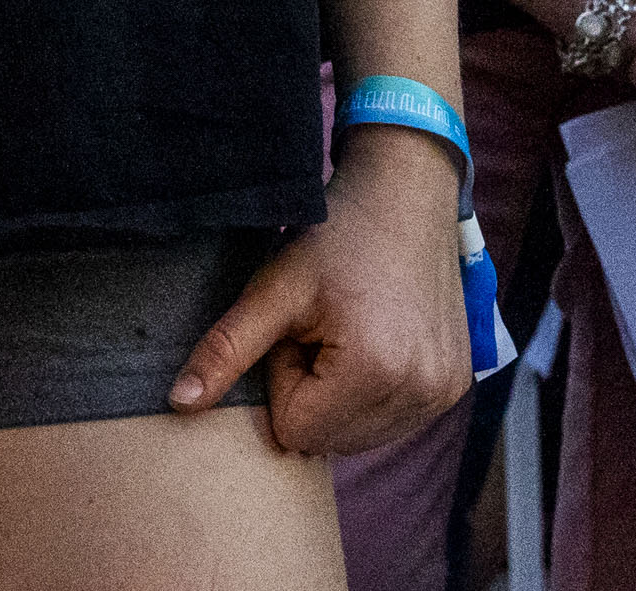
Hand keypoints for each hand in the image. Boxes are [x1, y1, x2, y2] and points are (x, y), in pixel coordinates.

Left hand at [167, 124, 469, 455]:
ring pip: (360, 435)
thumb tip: (179, 403)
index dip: (281, 378)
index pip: (294, 430)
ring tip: (346, 329)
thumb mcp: (273, 289)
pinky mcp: (456, 387)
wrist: (405, 196)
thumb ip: (226, 350)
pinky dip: (373, 392)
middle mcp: (420, 395)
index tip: (294, 329)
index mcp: (374, 374)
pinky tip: (376, 338)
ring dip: (340, 394)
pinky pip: (395, 420)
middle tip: (319, 327)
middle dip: (310, 391)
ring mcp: (443, 394)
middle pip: (329, 438)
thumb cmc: (335, 236)